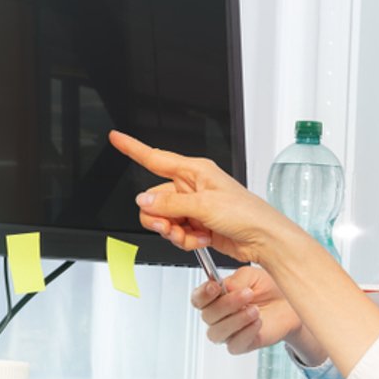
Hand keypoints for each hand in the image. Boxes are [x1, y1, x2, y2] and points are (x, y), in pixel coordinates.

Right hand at [109, 131, 291, 264]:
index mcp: (194, 171)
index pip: (155, 157)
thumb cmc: (246, 213)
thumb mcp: (205, 205)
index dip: (133, 148)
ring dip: (173, 232)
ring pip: (162, 219)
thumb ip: (171, 203)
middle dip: (159, 217)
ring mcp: (193, 207)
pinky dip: (184, 240)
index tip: (116, 138)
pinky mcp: (196, 225)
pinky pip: (175, 233)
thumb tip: (145, 200)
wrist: (262, 239)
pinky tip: (201, 238)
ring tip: (192, 233)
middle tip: (171, 225)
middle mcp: (191, 187)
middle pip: (153, 199)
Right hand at [193, 266, 307, 355]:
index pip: (198, 299)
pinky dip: (246, 333)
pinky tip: (258, 322)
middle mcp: (219, 316)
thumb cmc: (269, 288)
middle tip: (248, 294)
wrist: (289, 304)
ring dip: (236, 320)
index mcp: (216, 297)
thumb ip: (236, 279)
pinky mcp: (241, 345)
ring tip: (255, 310)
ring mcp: (228, 332)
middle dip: (227, 304)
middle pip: (208, 316)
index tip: (216, 287)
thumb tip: (225, 287)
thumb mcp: (252, 275)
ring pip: (217, 332)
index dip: (203, 294)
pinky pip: (234, 344)